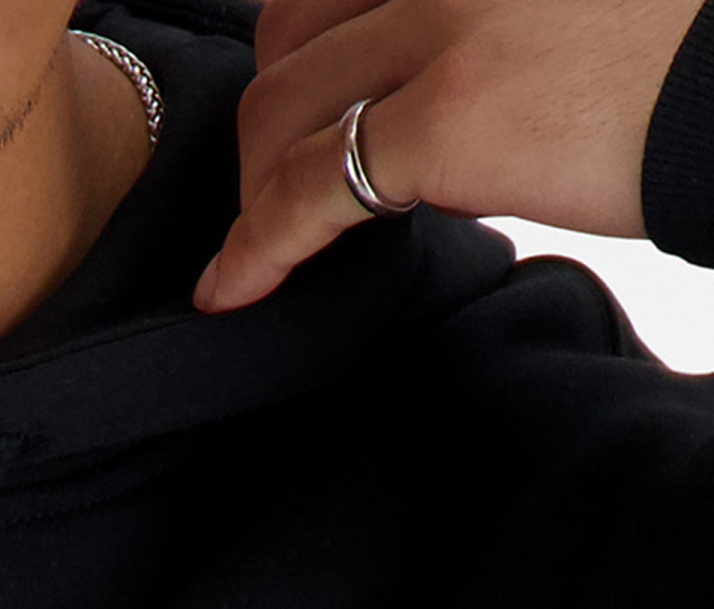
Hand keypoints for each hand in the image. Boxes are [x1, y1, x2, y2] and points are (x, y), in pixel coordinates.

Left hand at [194, 0, 705, 311]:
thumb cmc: (672, 61)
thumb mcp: (558, 10)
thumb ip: (478, 26)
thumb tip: (415, 95)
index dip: (301, 50)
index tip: (297, 109)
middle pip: (292, 34)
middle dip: (269, 120)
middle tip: (277, 183)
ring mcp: (441, 26)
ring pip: (283, 109)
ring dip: (255, 185)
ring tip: (258, 243)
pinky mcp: (444, 118)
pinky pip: (309, 190)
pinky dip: (254, 247)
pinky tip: (231, 288)